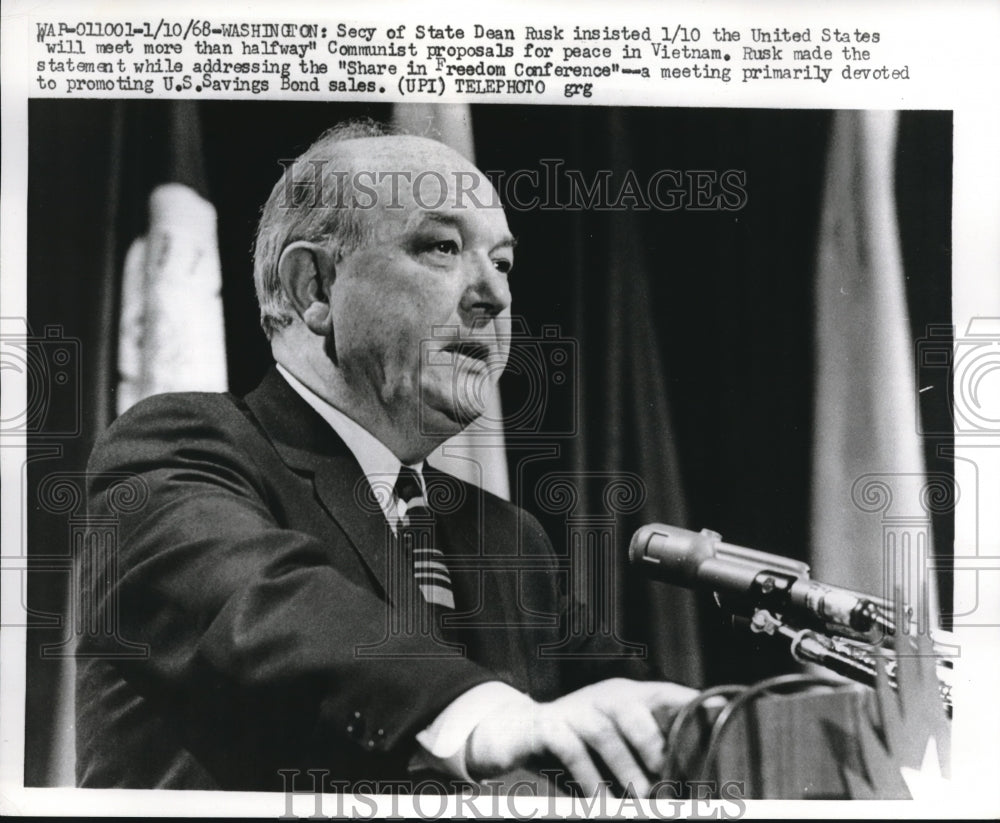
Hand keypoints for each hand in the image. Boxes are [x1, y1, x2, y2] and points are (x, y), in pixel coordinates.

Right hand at [466, 678, 696, 796]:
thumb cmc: (576, 746)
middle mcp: (601, 697)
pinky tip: (601, 804)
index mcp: (625, 698)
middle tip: (669, 774)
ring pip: (603, 731)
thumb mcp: (612, 748)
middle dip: (653, 741)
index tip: (721, 709)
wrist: (515, 733)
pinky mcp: (547, 726)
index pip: (662, 693)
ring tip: (641, 796)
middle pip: (632, 708)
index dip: (690, 701)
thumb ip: (644, 758)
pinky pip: (571, 751)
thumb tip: (690, 782)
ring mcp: (573, 709)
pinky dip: (589, 780)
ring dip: (624, 767)